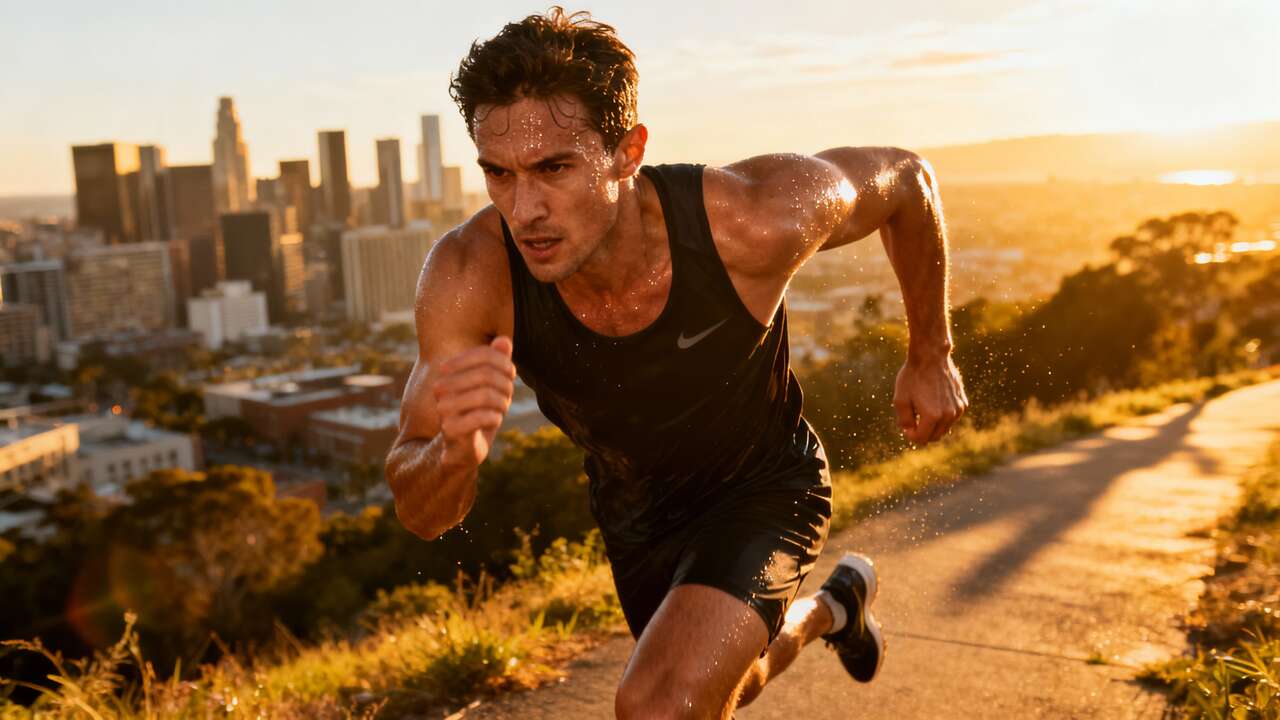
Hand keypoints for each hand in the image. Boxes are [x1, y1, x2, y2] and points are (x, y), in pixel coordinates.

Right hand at [431, 336, 515, 466]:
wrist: (459, 450)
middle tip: (507, 397)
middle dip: (505, 386)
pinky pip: (483, 416)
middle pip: (486, 375)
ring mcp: (444, 409)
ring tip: (501, 410)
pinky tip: (494, 421)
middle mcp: (442, 388)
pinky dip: (495, 418)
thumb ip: (496, 363)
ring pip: (485, 395)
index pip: (483, 355)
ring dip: (501, 403)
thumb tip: (504, 339)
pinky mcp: (451, 429)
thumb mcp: (490, 387)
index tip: (510, 376)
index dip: (504, 363)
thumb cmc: (477, 414)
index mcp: (449, 373)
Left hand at [893, 353, 968, 444]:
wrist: (931, 356)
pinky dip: (943, 416)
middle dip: (922, 433)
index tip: (906, 424)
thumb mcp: (900, 399)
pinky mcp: (963, 402)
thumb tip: (910, 432)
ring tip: (922, 408)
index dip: (910, 434)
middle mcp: (949, 415)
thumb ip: (904, 421)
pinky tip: (934, 402)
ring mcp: (958, 409)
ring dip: (933, 425)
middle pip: (934, 437)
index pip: (921, 438)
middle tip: (913, 420)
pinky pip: (951, 418)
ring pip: (944, 429)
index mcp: (932, 416)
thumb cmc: (913, 377)